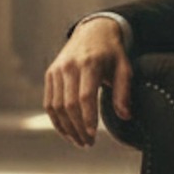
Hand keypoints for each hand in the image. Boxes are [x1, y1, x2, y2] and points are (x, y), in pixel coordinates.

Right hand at [44, 16, 132, 147]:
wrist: (93, 30)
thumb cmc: (112, 52)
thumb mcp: (124, 66)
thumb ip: (123, 91)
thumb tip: (125, 116)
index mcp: (89, 63)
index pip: (85, 96)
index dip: (88, 117)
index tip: (93, 135)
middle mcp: (69, 66)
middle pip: (69, 104)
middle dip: (78, 128)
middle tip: (88, 144)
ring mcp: (57, 70)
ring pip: (56, 106)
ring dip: (66, 128)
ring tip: (78, 141)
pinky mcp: (50, 74)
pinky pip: (49, 102)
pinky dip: (56, 120)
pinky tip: (67, 131)